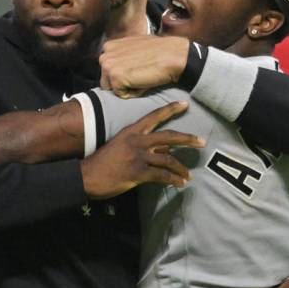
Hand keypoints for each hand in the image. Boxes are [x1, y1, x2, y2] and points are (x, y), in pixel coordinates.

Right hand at [81, 101, 204, 198]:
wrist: (86, 175)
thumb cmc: (103, 162)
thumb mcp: (121, 146)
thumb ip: (142, 146)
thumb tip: (164, 150)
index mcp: (131, 131)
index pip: (154, 116)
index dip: (170, 109)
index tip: (185, 104)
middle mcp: (137, 141)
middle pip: (169, 136)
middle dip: (188, 139)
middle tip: (202, 142)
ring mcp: (138, 156)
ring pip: (168, 159)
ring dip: (181, 168)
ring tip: (188, 175)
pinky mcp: (138, 172)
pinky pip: (161, 176)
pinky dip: (173, 180)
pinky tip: (179, 184)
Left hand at [100, 35, 189, 98]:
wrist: (173, 55)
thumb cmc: (159, 51)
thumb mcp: (135, 47)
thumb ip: (123, 55)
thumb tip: (121, 67)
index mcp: (109, 47)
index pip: (107, 71)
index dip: (123, 75)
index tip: (137, 69)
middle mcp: (105, 54)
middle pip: (107, 81)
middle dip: (122, 83)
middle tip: (140, 74)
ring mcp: (108, 66)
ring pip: (113, 89)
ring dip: (128, 88)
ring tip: (142, 77)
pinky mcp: (116, 78)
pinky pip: (122, 95)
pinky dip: (134, 93)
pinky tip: (144, 81)